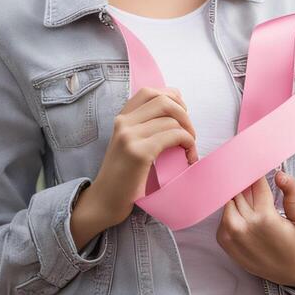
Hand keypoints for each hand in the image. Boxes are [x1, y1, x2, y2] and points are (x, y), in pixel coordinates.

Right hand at [95, 86, 198, 226]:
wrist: (104, 202)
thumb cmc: (122, 176)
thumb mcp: (129, 144)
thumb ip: (145, 127)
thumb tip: (177, 111)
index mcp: (121, 118)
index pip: (149, 92)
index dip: (171, 97)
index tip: (182, 114)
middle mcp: (123, 123)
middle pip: (163, 100)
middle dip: (184, 113)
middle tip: (190, 133)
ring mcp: (129, 136)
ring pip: (171, 119)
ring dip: (189, 132)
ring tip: (189, 149)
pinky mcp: (139, 153)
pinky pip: (173, 136)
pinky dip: (187, 143)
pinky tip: (188, 156)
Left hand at [216, 171, 294, 289]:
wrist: (290, 271)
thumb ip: (292, 192)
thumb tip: (279, 174)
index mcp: (265, 217)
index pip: (254, 183)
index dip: (255, 171)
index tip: (255, 161)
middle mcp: (245, 225)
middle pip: (239, 190)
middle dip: (245, 181)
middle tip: (250, 176)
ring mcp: (232, 233)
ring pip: (228, 200)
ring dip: (237, 194)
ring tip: (249, 195)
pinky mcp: (224, 240)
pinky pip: (222, 214)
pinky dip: (231, 209)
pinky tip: (243, 211)